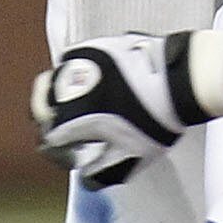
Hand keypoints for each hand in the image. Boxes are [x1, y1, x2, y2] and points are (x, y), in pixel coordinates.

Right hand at [31, 32, 208, 185]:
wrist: (182, 77)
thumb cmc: (155, 119)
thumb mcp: (129, 159)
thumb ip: (100, 174)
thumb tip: (87, 178)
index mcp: (69, 114)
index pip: (48, 139)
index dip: (61, 154)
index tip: (77, 159)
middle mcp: (67, 84)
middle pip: (40, 106)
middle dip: (49, 123)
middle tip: (69, 133)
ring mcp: (82, 59)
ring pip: (54, 80)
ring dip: (61, 98)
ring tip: (83, 110)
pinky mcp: (98, 44)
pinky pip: (76, 62)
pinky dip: (80, 78)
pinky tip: (101, 89)